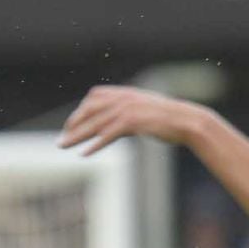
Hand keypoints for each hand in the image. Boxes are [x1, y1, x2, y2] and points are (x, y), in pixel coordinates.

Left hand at [60, 86, 208, 155]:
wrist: (187, 121)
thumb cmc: (168, 120)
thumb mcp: (145, 110)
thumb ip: (129, 112)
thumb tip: (116, 123)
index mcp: (126, 93)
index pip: (95, 96)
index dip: (80, 110)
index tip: (70, 125)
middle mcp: (124, 98)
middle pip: (90, 110)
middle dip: (73, 125)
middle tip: (61, 140)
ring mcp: (128, 109)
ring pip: (95, 124)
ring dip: (77, 136)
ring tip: (63, 146)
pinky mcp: (133, 122)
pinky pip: (108, 134)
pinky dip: (95, 145)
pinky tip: (84, 154)